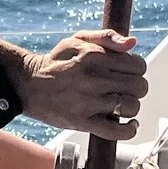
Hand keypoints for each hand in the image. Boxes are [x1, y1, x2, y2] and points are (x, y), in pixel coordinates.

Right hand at [1, 30, 147, 139]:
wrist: (28, 84)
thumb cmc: (57, 61)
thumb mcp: (78, 40)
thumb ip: (107, 37)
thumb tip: (132, 42)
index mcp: (95, 56)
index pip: (138, 66)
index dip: (137, 69)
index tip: (126, 72)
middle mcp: (93, 79)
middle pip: (139, 87)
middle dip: (136, 88)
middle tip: (123, 89)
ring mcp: (88, 102)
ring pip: (131, 107)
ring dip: (130, 107)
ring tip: (119, 104)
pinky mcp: (82, 122)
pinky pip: (117, 131)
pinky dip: (128, 129)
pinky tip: (128, 123)